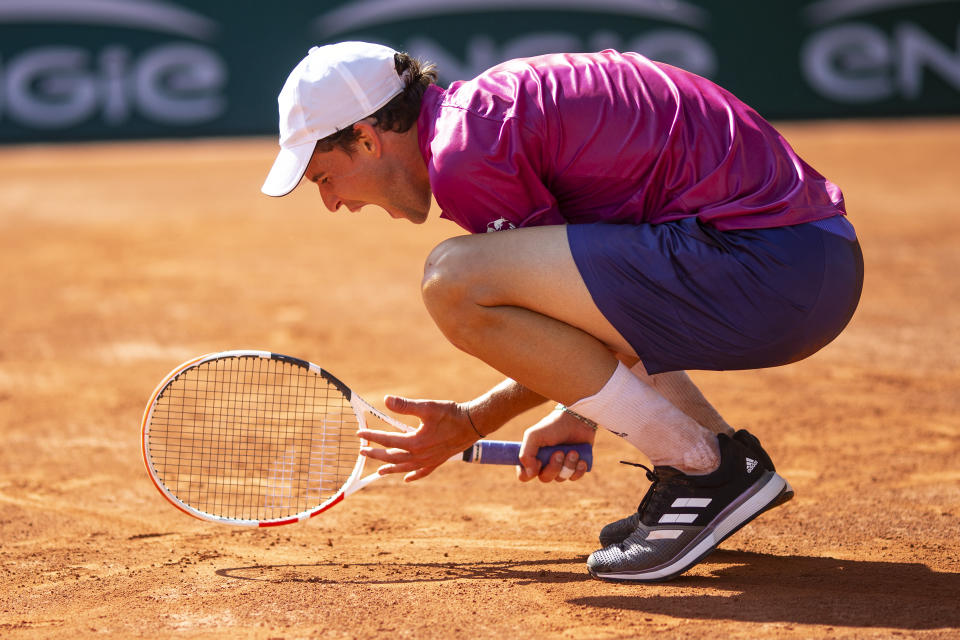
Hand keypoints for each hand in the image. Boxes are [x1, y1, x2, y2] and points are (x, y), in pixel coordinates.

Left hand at [357, 395, 480, 481]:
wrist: (473, 424)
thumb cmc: (450, 414)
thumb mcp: (426, 407)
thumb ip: (405, 406)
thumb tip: (386, 400)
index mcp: (415, 442)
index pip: (387, 440)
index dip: (372, 436)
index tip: (359, 434)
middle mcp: (420, 455)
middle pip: (392, 457)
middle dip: (376, 454)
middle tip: (362, 451)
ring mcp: (429, 460)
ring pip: (405, 467)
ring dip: (391, 468)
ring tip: (379, 471)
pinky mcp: (438, 461)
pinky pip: (422, 472)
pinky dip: (413, 476)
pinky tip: (407, 479)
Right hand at [517, 407, 596, 482]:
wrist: (577, 419)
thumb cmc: (553, 426)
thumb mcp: (534, 436)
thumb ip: (526, 454)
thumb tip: (530, 473)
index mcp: (533, 456)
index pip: (524, 476)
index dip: (530, 474)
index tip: (538, 462)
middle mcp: (545, 463)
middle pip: (545, 478)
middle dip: (553, 467)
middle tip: (559, 452)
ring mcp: (561, 465)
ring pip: (561, 478)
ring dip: (568, 465)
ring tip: (573, 451)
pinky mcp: (575, 466)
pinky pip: (575, 477)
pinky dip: (578, 470)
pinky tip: (581, 460)